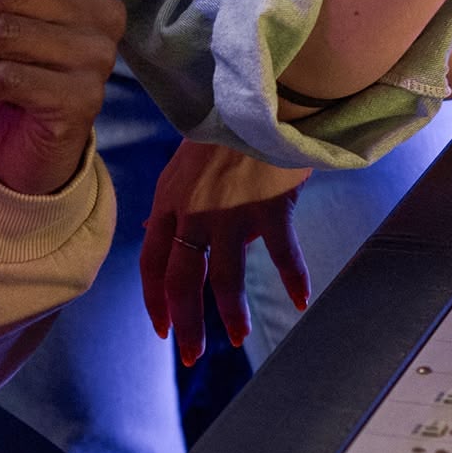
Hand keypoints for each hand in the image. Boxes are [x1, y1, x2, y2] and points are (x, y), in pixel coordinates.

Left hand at [139, 139, 310, 363]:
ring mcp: (230, 212)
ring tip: (237, 339)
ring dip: (231, 315)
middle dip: (186, 324)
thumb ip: (171, 203)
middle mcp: (193, 212)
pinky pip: (282, 255)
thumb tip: (150, 230)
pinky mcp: (269, 207)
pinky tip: (301, 301)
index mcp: (168, 202)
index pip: (152, 263)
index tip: (163, 329)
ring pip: (225, 279)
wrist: (259, 97)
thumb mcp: (183, 166)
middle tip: (193, 355)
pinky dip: (293, 280)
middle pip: (182, 281)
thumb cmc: (225, 131)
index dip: (155, 300)